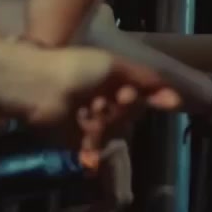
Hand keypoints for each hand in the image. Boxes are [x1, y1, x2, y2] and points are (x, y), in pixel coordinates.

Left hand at [21, 43, 180, 165]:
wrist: (38, 88)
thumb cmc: (76, 69)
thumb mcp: (113, 65)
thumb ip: (144, 78)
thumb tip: (174, 96)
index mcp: (107, 76)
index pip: (140, 91)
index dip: (152, 96)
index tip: (168, 103)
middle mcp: (98, 96)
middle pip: (128, 112)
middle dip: (125, 107)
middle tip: (115, 99)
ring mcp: (86, 119)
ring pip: (112, 130)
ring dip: (106, 123)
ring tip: (91, 114)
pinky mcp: (73, 139)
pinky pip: (93, 147)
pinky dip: (92, 146)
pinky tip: (88, 143)